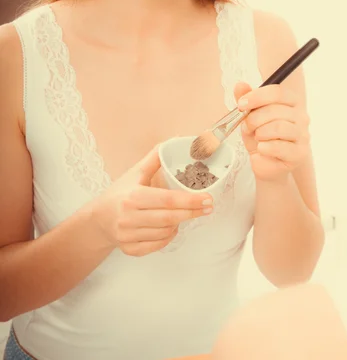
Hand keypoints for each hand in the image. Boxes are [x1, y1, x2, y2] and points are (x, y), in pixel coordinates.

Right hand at [92, 146, 213, 255]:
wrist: (97, 219)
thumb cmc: (120, 193)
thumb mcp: (136, 172)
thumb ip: (156, 157)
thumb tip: (177, 138)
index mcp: (132, 197)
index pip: (167, 200)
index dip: (190, 200)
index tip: (207, 198)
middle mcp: (128, 217)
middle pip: (169, 218)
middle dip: (192, 213)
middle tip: (208, 207)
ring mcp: (128, 236)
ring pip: (165, 233)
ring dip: (179, 224)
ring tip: (184, 214)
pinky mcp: (129, 249)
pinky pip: (157, 246)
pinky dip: (168, 237)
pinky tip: (170, 227)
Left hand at [234, 82, 309, 182]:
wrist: (265, 163)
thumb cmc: (260, 137)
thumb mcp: (249, 116)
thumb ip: (245, 99)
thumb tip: (240, 84)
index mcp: (291, 102)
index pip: (277, 92)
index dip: (257, 96)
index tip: (241, 104)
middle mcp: (301, 116)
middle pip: (275, 109)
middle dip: (254, 118)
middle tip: (247, 126)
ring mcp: (303, 135)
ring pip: (278, 127)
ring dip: (260, 133)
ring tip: (256, 138)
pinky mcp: (299, 153)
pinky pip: (279, 146)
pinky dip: (265, 147)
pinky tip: (261, 148)